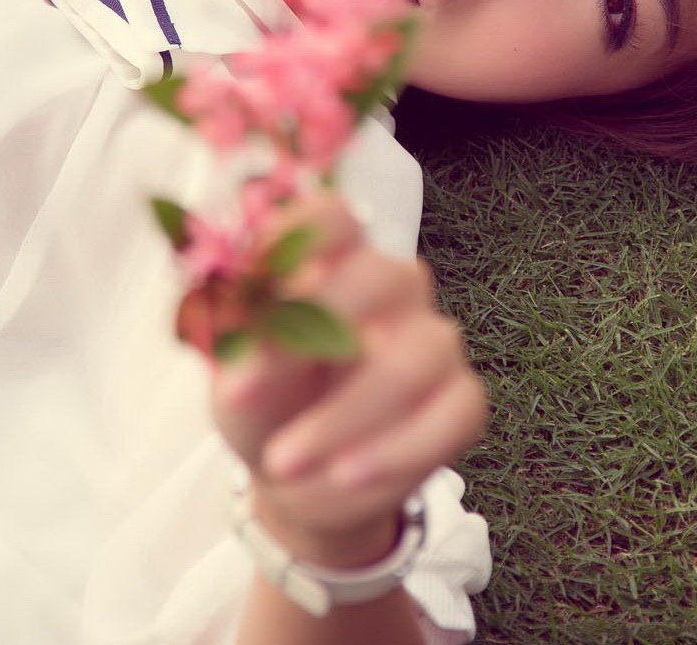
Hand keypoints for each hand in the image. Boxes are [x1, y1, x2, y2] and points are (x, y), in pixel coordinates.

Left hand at [206, 189, 488, 555]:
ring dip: (343, 417)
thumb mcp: (234, 372)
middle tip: (242, 398)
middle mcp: (393, 287)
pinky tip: (344, 478)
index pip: (332, 218)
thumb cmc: (265, 402)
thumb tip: (243, 333)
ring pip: (414, 358)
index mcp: (334, 262)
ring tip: (283, 464)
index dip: (293, 237)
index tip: (248, 282)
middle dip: (306, 342)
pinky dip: (395, 452)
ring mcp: (434, 341)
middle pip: (379, 278)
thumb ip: (241, 343)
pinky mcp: (462, 401)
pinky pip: (451, 415)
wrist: (296, 477)